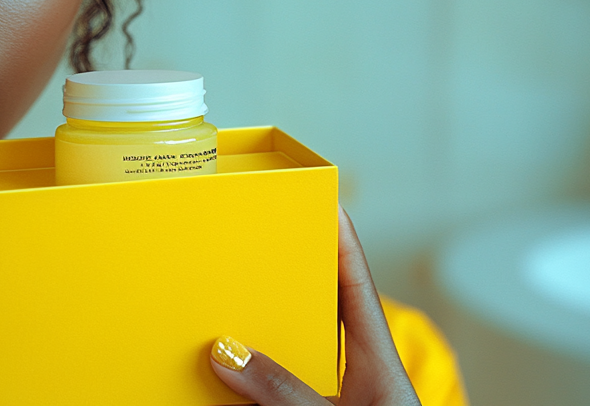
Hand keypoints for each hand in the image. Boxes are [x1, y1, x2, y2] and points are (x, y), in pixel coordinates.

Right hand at [208, 207, 421, 405]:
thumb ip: (288, 393)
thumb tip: (230, 354)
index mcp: (377, 364)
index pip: (358, 288)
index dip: (343, 244)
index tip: (325, 203)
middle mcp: (352, 376)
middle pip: (314, 315)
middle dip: (282, 285)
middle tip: (251, 250)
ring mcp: (328, 398)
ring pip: (284, 356)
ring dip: (253, 339)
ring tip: (217, 317)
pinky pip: (266, 393)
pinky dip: (241, 384)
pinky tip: (212, 378)